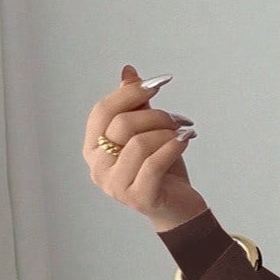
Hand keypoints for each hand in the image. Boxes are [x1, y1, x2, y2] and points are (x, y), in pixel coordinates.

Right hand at [83, 64, 205, 231]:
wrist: (178, 207)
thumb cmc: (161, 168)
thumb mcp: (148, 131)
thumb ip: (135, 105)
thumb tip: (128, 71)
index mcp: (93, 147)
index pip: (103, 111)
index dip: (130, 93)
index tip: (157, 83)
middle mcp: (98, 167)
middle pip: (121, 124)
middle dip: (155, 115)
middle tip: (177, 119)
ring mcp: (114, 185)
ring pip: (139, 143)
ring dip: (166, 132)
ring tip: (183, 133)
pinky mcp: (138, 197)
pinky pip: (154, 164)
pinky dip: (173, 147)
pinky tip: (186, 140)